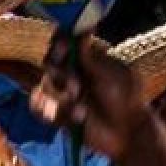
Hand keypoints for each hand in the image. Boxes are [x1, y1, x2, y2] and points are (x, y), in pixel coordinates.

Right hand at [31, 36, 152, 161]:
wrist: (127, 132)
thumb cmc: (127, 99)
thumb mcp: (116, 75)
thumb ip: (95, 59)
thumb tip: (83, 33)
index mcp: (85, 59)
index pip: (64, 44)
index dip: (59, 44)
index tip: (64, 47)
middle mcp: (71, 73)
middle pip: (50, 64)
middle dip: (61, 75)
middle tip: (76, 89)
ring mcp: (62, 93)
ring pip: (44, 87)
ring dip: (60, 99)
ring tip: (82, 113)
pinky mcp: (56, 114)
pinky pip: (38, 108)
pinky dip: (48, 111)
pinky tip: (66, 117)